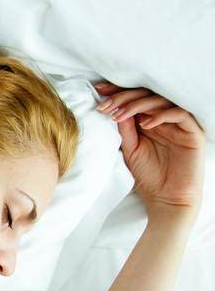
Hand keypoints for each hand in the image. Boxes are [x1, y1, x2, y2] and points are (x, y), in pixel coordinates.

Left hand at [94, 81, 204, 213]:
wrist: (167, 199)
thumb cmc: (148, 176)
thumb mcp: (129, 149)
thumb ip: (124, 129)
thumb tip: (112, 107)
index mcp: (148, 120)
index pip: (135, 98)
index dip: (118, 92)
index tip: (98, 91)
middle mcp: (164, 118)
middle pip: (147, 95)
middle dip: (124, 97)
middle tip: (106, 104)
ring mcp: (179, 124)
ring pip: (162, 101)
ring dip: (139, 105)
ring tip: (120, 115)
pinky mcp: (192, 132)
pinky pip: (180, 114)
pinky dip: (162, 115)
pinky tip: (145, 124)